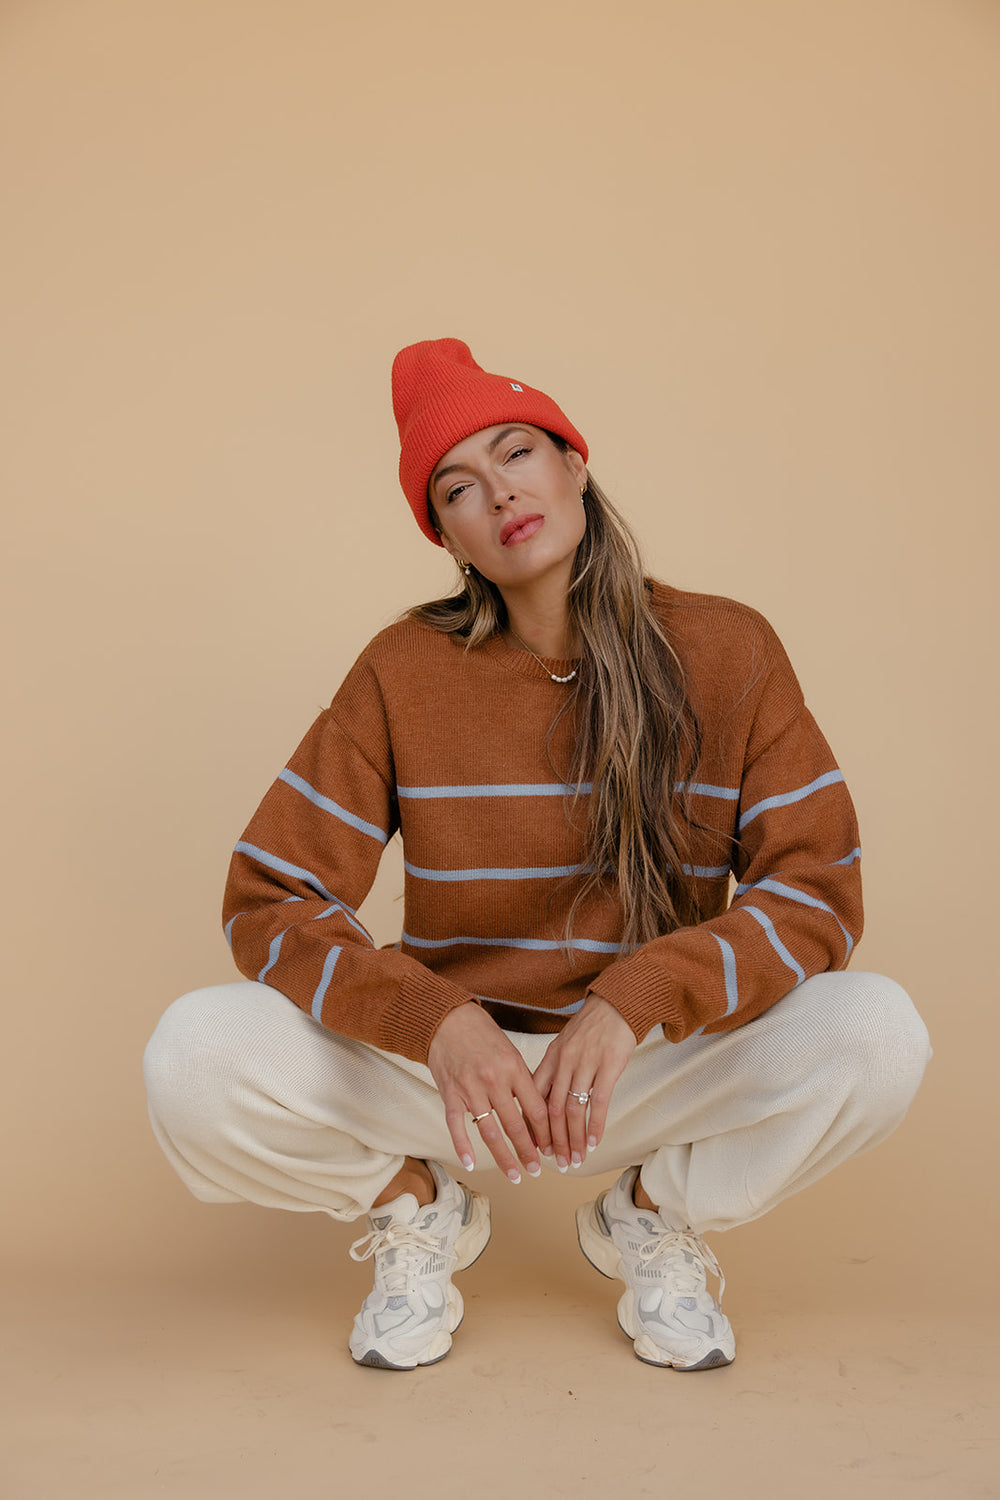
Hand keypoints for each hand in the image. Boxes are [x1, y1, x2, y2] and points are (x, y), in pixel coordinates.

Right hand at [427, 1002, 552, 1181]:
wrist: (447, 1019)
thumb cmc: (482, 1034)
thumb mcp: (510, 1052)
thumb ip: (522, 1080)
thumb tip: (537, 1112)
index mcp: (514, 1068)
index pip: (536, 1109)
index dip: (546, 1133)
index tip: (551, 1148)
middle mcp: (494, 1080)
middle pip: (515, 1125)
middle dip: (528, 1152)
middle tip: (536, 1170)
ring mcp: (470, 1088)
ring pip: (490, 1131)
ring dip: (504, 1157)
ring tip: (515, 1175)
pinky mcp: (450, 1093)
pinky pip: (456, 1126)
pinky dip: (463, 1147)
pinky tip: (472, 1164)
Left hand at [532, 995, 635, 1170]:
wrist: (617, 1002)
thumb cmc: (591, 1026)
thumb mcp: (565, 1043)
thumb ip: (555, 1069)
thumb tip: (545, 1099)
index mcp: (551, 1057)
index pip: (535, 1097)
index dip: (534, 1125)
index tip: (536, 1147)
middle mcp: (564, 1062)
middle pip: (552, 1110)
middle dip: (554, 1140)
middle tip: (557, 1162)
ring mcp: (586, 1064)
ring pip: (573, 1110)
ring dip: (574, 1139)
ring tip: (576, 1159)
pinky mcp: (608, 1066)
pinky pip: (599, 1102)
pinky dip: (595, 1125)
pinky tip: (595, 1142)